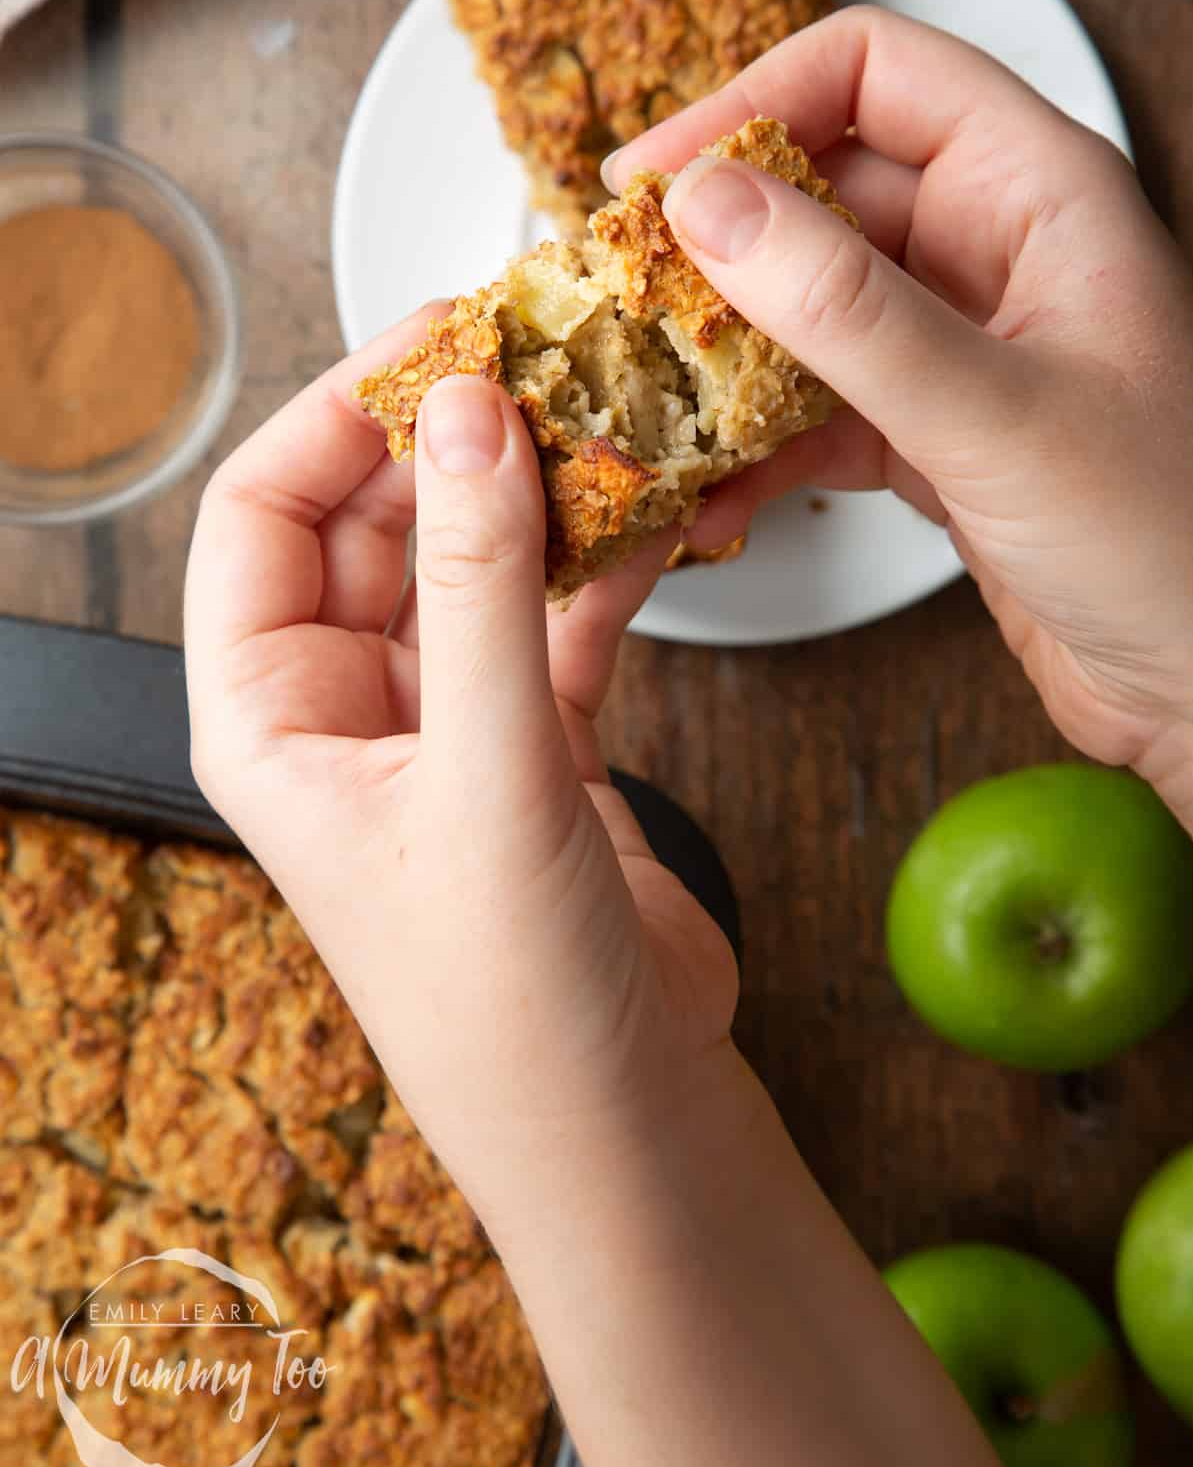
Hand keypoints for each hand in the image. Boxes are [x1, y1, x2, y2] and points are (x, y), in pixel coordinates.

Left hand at [184, 314, 736, 1229]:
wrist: (622, 1125)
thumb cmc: (511, 996)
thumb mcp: (487, 772)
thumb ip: (481, 584)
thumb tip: (468, 408)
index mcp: (270, 717)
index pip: (261, 514)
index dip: (337, 415)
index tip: (436, 341)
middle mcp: (343, 710)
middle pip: (372, 520)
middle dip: (452, 438)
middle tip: (546, 355)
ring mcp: (442, 722)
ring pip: (472, 559)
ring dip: (537, 491)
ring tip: (612, 413)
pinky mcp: (534, 742)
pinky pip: (552, 613)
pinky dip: (601, 559)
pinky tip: (657, 510)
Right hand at [608, 7, 1192, 837]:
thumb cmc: (1169, 540)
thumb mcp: (994, 413)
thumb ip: (846, 309)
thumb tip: (710, 206)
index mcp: (1039, 192)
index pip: (874, 73)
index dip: (753, 104)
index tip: (654, 179)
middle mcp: (996, 252)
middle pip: (823, 191)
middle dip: (718, 244)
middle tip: (623, 297)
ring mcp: (961, 347)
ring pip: (809, 306)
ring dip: (725, 354)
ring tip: (648, 400)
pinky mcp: (934, 436)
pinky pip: (818, 408)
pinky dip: (759, 447)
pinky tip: (711, 494)